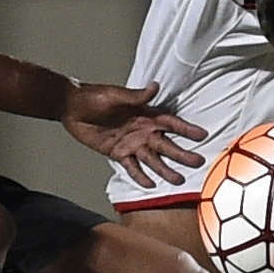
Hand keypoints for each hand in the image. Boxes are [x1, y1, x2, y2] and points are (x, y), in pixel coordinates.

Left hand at [62, 80, 206, 188]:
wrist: (71, 107)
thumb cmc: (94, 97)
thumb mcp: (115, 95)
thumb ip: (135, 96)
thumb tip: (155, 87)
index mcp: (145, 114)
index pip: (170, 123)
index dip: (186, 129)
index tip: (202, 135)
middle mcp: (142, 130)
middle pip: (166, 144)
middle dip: (182, 154)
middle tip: (198, 163)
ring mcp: (131, 144)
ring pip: (153, 159)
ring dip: (165, 169)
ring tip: (178, 180)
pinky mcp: (118, 153)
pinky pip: (132, 167)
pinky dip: (141, 176)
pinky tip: (151, 185)